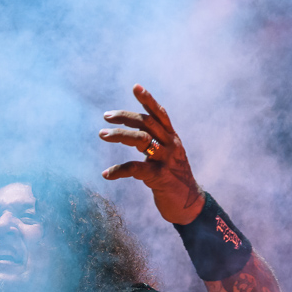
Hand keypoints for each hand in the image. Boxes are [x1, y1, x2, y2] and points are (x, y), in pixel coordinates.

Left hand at [99, 84, 205, 224]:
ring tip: (102, 134)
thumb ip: (155, 144)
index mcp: (172, 138)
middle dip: (125, 116)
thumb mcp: (168, 157)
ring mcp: (166, 160)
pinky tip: (107, 174)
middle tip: (106, 116)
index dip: (148, 100)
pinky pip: (135, 169)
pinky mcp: (160, 177)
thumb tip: (135, 135)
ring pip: (140, 139)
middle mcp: (171, 145)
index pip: (160, 114)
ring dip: (119, 134)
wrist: (190, 205)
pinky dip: (118, 170)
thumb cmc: (174, 180)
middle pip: (147, 122)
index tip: (136, 87)